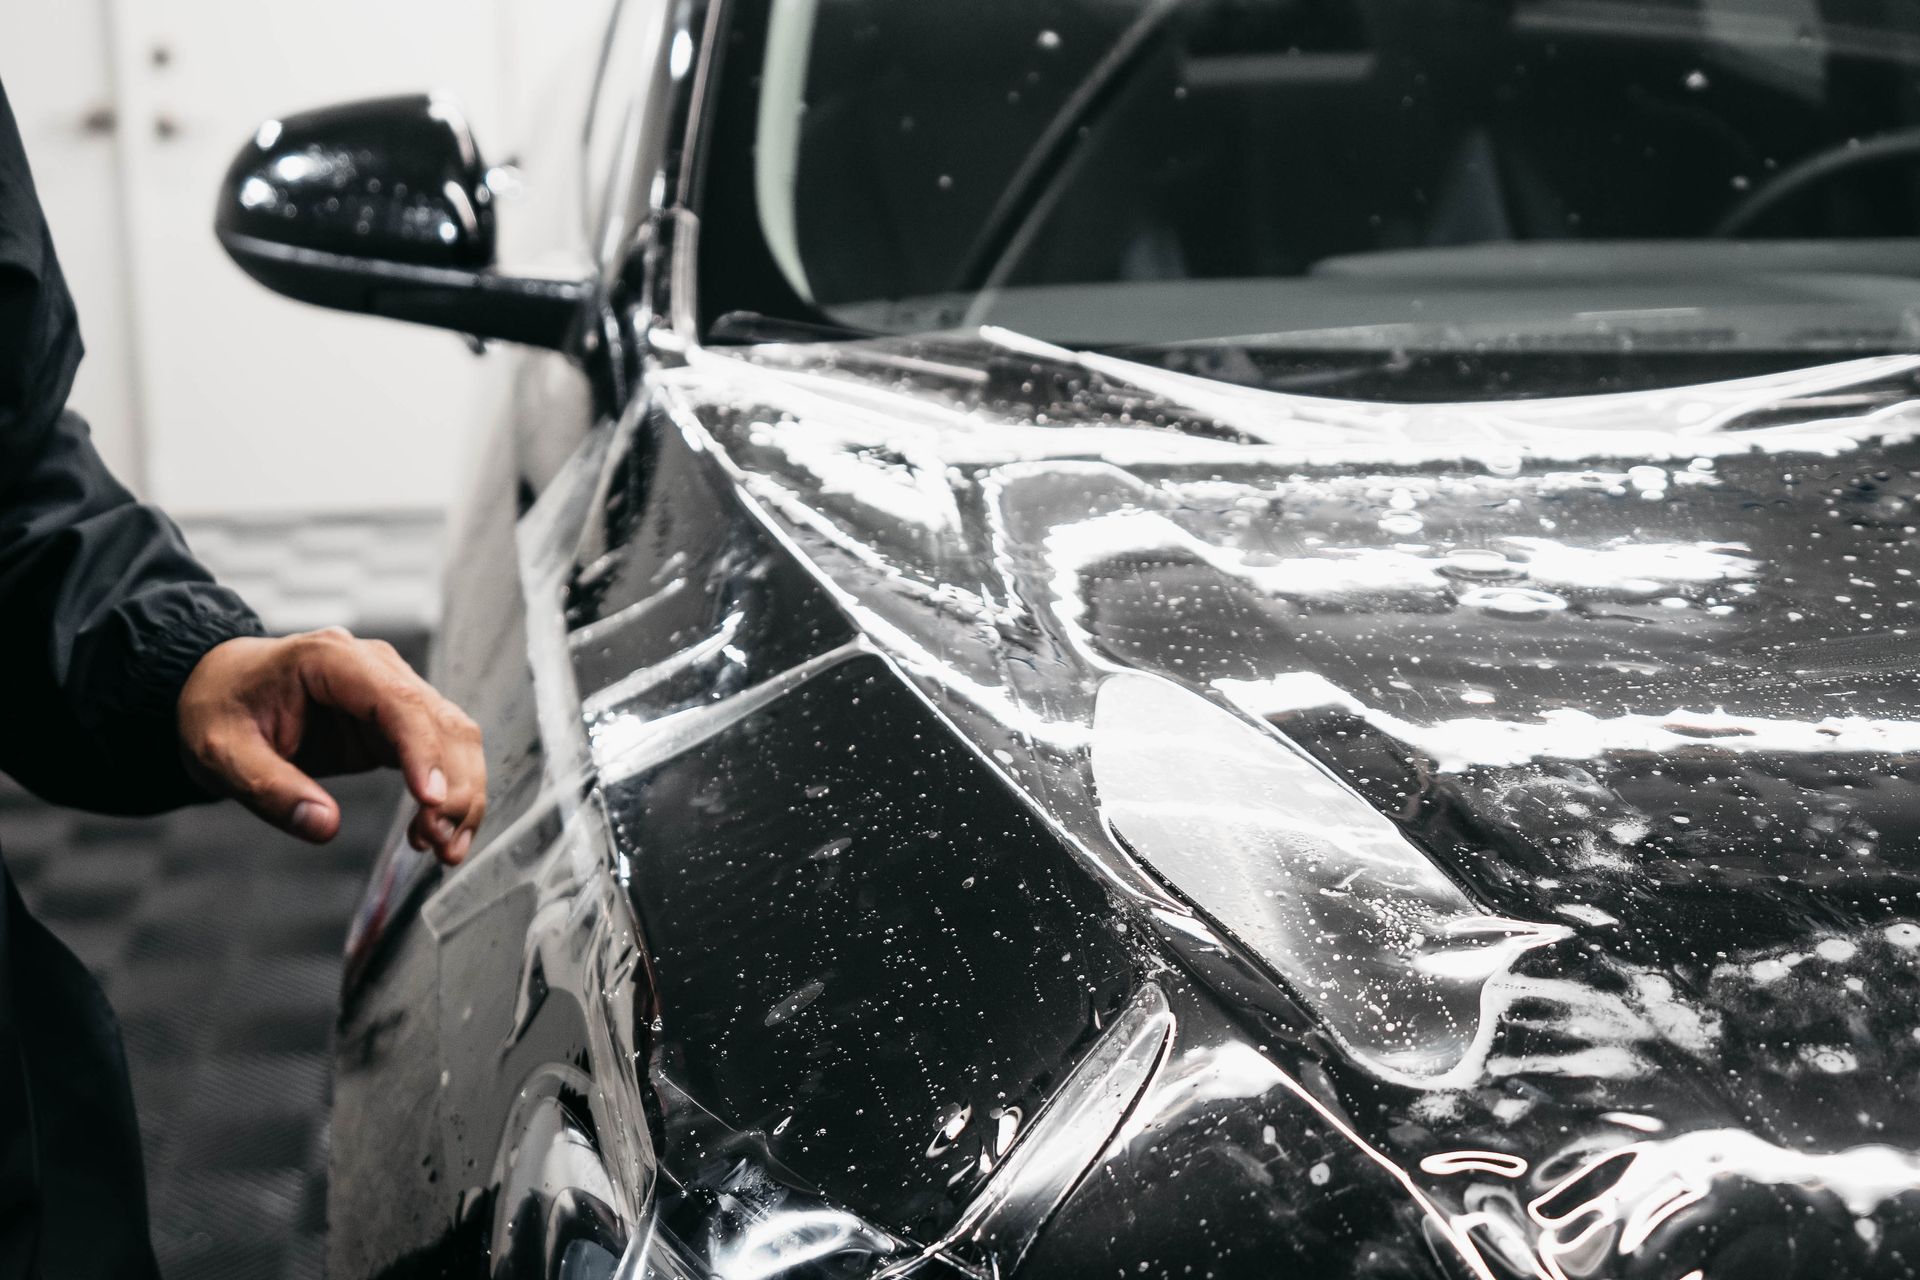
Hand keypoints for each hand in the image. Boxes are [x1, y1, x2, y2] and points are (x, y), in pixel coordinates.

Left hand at [177, 627, 486, 863]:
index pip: (399, 702)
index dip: (424, 752)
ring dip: (463, 794)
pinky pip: (442, 754)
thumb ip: (271, 789)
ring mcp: (393, 693)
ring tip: (445, 848)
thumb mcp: (222, 753)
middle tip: (440, 843)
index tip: (432, 802)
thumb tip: (325, 827)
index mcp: (332, 659)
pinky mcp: (398, 723)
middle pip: (442, 721)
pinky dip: (450, 794)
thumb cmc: (219, 709)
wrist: (217, 690)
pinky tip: (440, 833)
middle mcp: (377, 668)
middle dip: (454, 785)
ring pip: (455, 738)